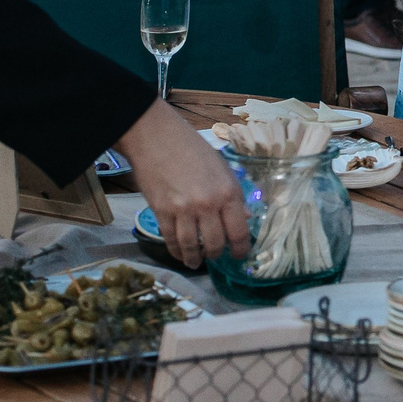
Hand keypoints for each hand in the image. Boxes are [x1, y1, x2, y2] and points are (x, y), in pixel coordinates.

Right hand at [116, 98, 248, 266]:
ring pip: (192, 246)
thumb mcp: (223, 168)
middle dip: (218, 254)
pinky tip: (180, 254)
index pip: (239, 230)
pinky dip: (176, 251)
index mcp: (228, 192)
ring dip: (195, 258)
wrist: (158, 139)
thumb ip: (233, 195)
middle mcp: (208, 205)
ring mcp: (183, 211)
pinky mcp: (161, 213)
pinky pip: (171, 240)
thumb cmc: (194, 149)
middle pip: (216, 243)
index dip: (241, 248)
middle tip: (218, 257)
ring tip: (197, 262)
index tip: (240, 255)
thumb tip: (244, 217)